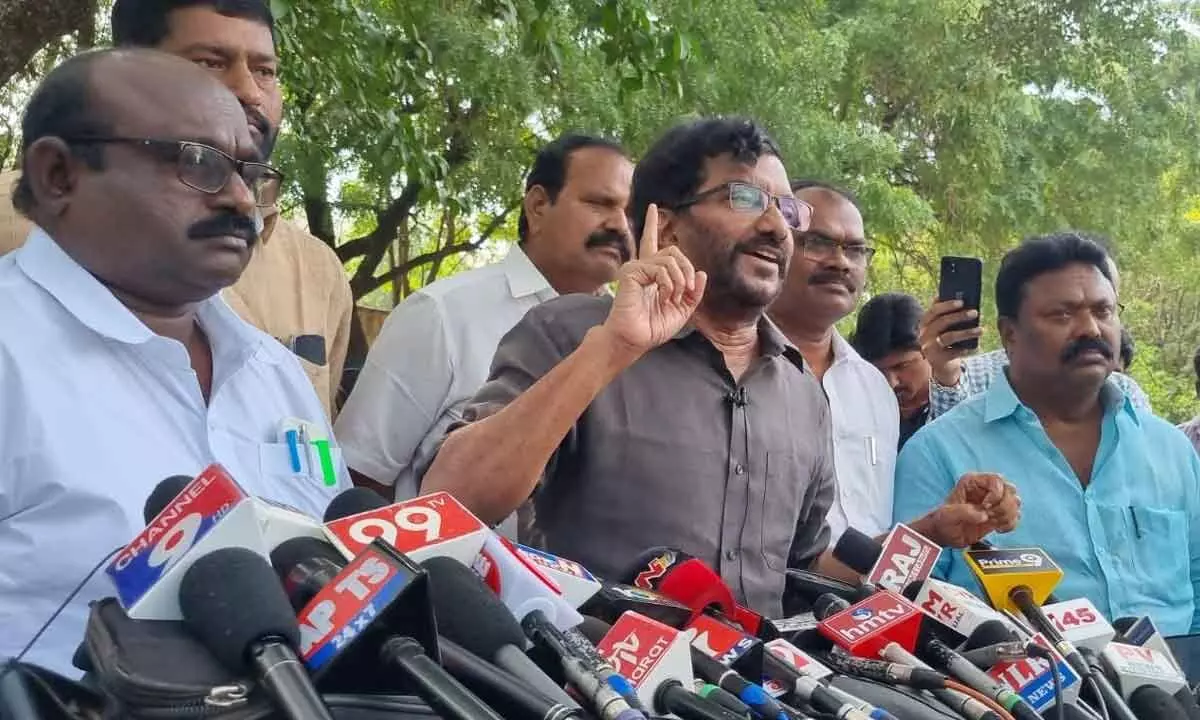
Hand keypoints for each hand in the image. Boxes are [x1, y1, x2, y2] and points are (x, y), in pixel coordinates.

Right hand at [599, 204, 707, 358]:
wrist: (635, 339)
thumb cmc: (652, 327)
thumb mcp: (682, 310)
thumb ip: (693, 292)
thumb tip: (702, 274)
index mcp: (652, 273)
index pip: (652, 242)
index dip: (652, 224)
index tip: (652, 207)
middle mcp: (642, 267)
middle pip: (672, 250)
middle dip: (687, 269)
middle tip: (688, 289)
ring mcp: (636, 268)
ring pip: (670, 258)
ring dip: (680, 280)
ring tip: (673, 297)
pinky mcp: (631, 273)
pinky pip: (660, 269)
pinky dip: (668, 284)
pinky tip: (664, 297)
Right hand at [919, 299, 982, 386]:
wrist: (942, 366)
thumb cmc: (945, 341)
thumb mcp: (943, 328)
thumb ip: (948, 316)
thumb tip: (966, 303)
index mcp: (925, 323)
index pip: (933, 310)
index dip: (947, 305)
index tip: (962, 301)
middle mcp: (924, 334)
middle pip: (942, 322)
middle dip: (960, 316)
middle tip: (975, 312)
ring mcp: (929, 347)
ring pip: (949, 337)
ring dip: (966, 332)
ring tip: (981, 330)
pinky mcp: (937, 359)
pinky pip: (954, 352)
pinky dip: (965, 349)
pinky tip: (975, 347)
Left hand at [924, 472, 1020, 546]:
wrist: (945, 535)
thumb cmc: (943, 521)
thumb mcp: (948, 515)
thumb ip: (964, 513)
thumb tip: (984, 515)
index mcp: (973, 482)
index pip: (996, 479)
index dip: (996, 494)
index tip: (985, 507)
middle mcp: (986, 489)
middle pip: (1010, 490)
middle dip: (1003, 506)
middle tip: (989, 517)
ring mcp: (994, 502)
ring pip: (1015, 502)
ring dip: (1007, 515)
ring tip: (992, 523)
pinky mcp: (999, 515)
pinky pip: (1015, 516)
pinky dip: (1010, 524)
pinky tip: (997, 529)